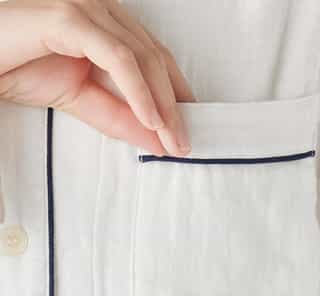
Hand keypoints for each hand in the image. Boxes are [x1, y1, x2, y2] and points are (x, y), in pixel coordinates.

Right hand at [0, 0, 195, 155]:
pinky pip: (118, 58)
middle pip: (155, 59)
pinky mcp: (70, 17)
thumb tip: (154, 137)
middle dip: (174, 107)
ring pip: (143, 58)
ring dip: (163, 105)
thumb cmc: (15, 66)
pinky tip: (151, 120)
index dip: (176, 94)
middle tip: (183, 143)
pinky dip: (138, 92)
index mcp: (106, 25)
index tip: (187, 127)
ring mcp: (87, 8)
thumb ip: (117, 115)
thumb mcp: (78, 99)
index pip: (154, 59)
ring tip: (172, 140)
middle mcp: (102, 10)